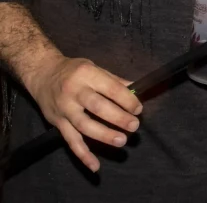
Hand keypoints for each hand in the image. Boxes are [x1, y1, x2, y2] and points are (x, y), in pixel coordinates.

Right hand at [24, 52, 142, 172]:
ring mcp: (65, 109)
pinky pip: (71, 141)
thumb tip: (137, 90)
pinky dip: (82, 155)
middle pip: (97, 107)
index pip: (111, 88)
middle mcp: (74, 92)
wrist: (42, 73)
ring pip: (84, 126)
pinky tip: (95, 166)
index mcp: (87, 75)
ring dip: (104, 135)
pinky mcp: (57, 123)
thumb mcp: (94, 67)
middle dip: (118, 118)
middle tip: (134, 126)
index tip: (138, 109)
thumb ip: (114, 80)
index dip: (126, 99)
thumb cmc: (73, 70)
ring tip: (121, 141)